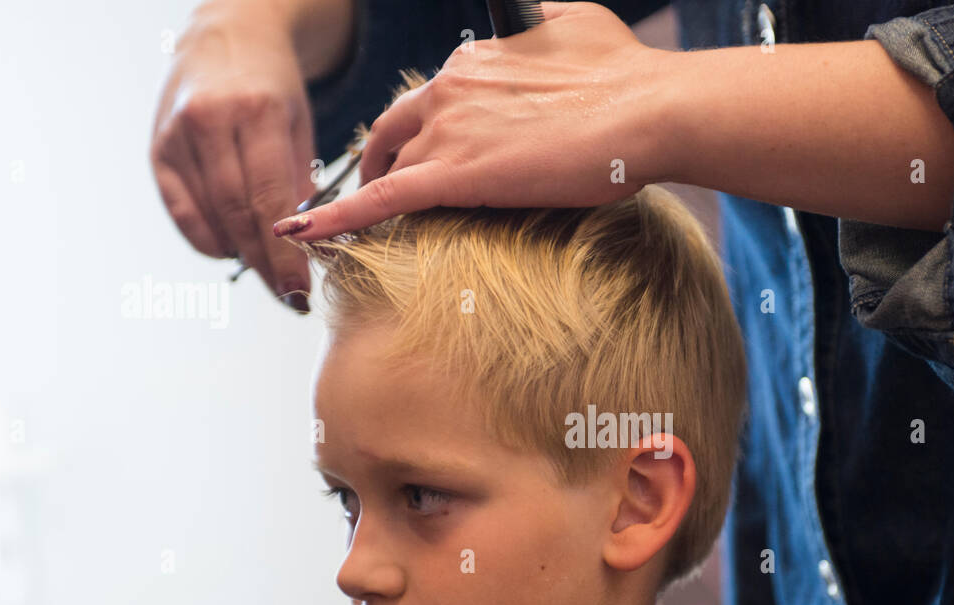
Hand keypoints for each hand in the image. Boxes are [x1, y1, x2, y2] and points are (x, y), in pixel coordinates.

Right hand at [151, 3, 316, 310]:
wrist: (226, 36)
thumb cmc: (274, 87)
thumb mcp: (302, 124)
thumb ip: (300, 182)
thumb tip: (305, 248)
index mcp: (256, 112)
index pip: (271, 200)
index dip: (285, 254)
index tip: (300, 290)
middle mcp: (210, 121)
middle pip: (238, 214)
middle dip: (266, 265)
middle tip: (289, 297)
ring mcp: (178, 135)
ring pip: (209, 216)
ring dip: (240, 255)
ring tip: (269, 276)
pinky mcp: (158, 148)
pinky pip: (180, 210)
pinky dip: (206, 239)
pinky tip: (230, 250)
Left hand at [273, 2, 670, 241]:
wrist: (648, 111)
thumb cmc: (625, 74)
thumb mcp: (576, 24)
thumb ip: (540, 25)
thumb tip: (536, 23)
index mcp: (475, 61)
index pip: (430, 100)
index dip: (422, 130)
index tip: (427, 150)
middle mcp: (451, 89)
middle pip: (393, 130)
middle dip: (382, 160)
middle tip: (383, 188)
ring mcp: (449, 131)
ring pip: (389, 168)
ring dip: (370, 196)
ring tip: (357, 227)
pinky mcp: (455, 175)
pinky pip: (380, 201)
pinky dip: (337, 217)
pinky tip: (305, 232)